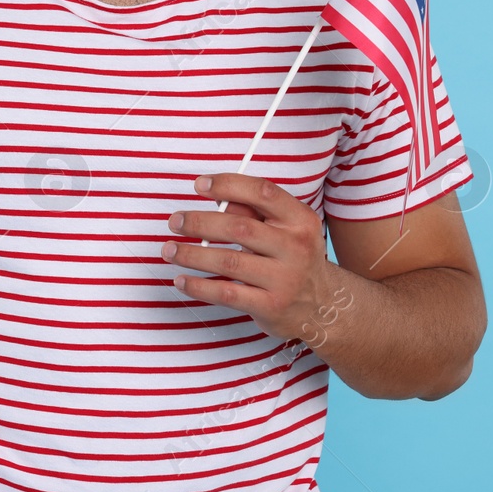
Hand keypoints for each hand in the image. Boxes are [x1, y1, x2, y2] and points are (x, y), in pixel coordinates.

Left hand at [161, 173, 337, 343]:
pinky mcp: (270, 306)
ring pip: (228, 261)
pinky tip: (181, 280)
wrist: (322, 306)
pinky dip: (198, 286)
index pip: (262, 192)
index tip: (199, 185)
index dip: (228, 185)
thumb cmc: (292, 257)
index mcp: (300, 220)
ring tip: (169, 250)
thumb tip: (214, 197)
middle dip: (200, 222)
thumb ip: (252, 212)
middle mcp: (296, 248)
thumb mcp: (284, 229)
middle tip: (175, 221)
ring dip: (191, 254)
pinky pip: (226, 292)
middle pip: (239, 228)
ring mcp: (284, 279)